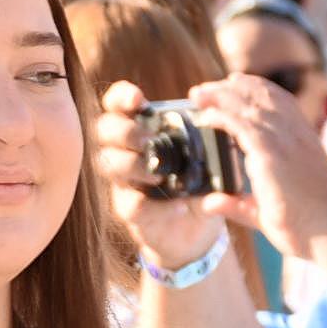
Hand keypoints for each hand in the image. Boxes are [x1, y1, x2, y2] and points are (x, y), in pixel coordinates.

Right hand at [90, 81, 226, 268]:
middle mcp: (126, 151)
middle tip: (148, 139)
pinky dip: (153, 205)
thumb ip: (209, 145)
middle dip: (124, 130)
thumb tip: (222, 130)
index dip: (121, 97)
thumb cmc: (199, 185)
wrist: (195, 230)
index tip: (137, 99)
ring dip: (132, 165)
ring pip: (108, 164)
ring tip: (159, 175)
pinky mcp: (128, 211)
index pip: (118, 104)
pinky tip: (178, 206)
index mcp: (143, 130)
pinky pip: (129, 204)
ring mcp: (124, 181)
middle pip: (104, 129)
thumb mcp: (206, 160)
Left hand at [186, 74, 326, 260]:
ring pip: (248, 104)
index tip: (235, 82)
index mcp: (305, 141)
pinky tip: (206, 117)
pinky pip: (240, 123)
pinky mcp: (270, 153)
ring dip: (220, 96)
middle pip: (262, 95)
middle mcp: (296, 134)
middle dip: (231, 87)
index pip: (281, 101)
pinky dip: (221, 116)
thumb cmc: (309, 227)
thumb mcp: (267, 211)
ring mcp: (284, 141)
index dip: (257, 88)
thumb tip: (210, 203)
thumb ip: (237, 204)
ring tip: (198, 94)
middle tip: (205, 89)